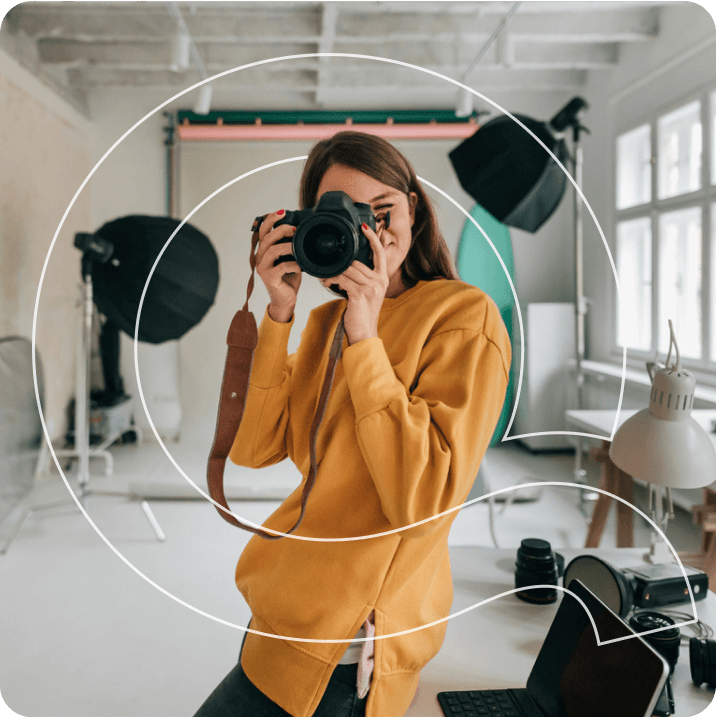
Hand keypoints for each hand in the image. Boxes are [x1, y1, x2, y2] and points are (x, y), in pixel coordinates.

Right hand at [255, 209, 300, 320]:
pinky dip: (293, 264)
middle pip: (267, 237)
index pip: (263, 230)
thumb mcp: (290, 258)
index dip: (271, 219)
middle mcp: (260, 257)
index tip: (284, 212)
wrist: (286, 299)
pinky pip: (281, 267)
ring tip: (298, 247)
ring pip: (272, 250)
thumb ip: (291, 245)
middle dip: (282, 230)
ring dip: (288, 246)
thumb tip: (301, 230)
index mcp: (264, 250)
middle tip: (295, 230)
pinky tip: (300, 266)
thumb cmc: (289, 278)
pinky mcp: (269, 278)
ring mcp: (263, 268)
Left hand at [321, 223, 388, 344]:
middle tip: (328, 268)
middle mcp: (380, 281)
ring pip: (348, 269)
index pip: (380, 252)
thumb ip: (362, 277)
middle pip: (357, 261)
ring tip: (326, 278)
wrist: (364, 333)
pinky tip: (328, 283)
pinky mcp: (361, 294)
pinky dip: (332, 279)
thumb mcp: (367, 292)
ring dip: (333, 272)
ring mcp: (371, 287)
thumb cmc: (362, 313)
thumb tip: (346, 265)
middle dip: (340, 263)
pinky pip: (342, 279)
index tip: (364, 225)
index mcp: (382, 278)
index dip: (372, 237)